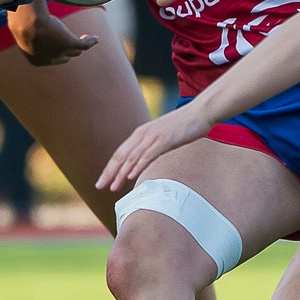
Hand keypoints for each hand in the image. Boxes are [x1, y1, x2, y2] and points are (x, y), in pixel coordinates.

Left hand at [9, 4, 98, 66]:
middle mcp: (49, 59)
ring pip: (75, 51)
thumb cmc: (21, 22)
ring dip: (81, 45)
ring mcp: (60, 52)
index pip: (49, 58)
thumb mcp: (20, 25)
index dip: (54, 51)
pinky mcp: (70, 44)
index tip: (57, 42)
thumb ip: (23, 25)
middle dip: (68, 50)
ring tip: (87, 39)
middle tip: (73, 41)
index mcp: (35, 60)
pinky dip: (91, 41)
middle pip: (64, 55)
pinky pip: (85, 45)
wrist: (28, 23)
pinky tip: (95, 38)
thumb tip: (18, 14)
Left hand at [97, 104, 214, 191]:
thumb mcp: (164, 136)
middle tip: (100, 187)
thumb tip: (146, 161)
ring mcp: (153, 136)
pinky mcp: (165, 139)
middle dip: (109, 172)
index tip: (102, 181)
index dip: (110, 167)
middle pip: (121, 155)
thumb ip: (153, 147)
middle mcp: (143, 134)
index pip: (121, 152)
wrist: (200, 112)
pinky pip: (148, 155)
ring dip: (121, 173)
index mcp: (141, 133)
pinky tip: (131, 176)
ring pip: (132, 157)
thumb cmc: (184, 125)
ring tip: (113, 187)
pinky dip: (138, 165)